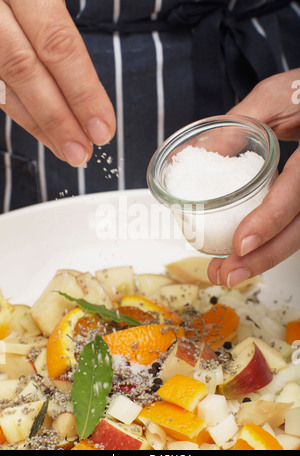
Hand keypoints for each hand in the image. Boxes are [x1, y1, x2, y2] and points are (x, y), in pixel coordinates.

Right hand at [0, 0, 115, 165]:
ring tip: (64, 148)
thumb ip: (54, 14)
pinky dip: (14, 106)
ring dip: (35, 122)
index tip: (102, 127)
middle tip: (82, 152)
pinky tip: (35, 124)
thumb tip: (81, 71)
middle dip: (57, 118)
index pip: (57, 43)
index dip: (83, 91)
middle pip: (24, 70)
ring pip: (1, 82)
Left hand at [207, 69, 299, 286]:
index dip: (270, 220)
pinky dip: (270, 243)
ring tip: (228, 273)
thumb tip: (200, 154)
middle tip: (226, 275)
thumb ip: (239, 124)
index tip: (239, 245)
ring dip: (264, 259)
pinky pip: (295, 224)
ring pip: (299, 233)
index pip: (297, 191)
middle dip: (263, 258)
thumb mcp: (274, 97)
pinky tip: (247, 254)